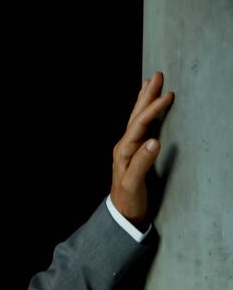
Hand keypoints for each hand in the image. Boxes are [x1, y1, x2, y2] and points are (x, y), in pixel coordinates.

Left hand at [111, 70, 174, 228]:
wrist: (122, 213)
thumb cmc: (128, 200)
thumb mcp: (134, 183)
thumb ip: (142, 163)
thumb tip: (154, 141)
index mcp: (123, 151)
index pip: (139, 125)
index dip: (153, 109)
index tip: (168, 96)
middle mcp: (124, 147)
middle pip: (136, 116)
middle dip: (147, 96)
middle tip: (157, 76)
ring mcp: (128, 149)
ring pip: (137, 119)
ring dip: (144, 101)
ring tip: (150, 84)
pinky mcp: (134, 153)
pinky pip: (140, 127)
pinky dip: (145, 114)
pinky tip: (147, 109)